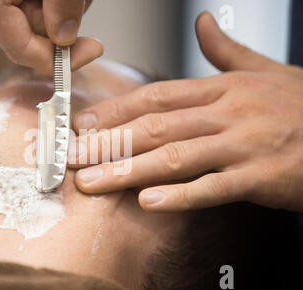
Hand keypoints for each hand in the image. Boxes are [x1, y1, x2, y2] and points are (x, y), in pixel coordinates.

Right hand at [0, 0, 102, 72]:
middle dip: (58, 27)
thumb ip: (64, 5)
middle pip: (28, 38)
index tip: (90, 52)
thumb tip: (65, 38)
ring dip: (55, 10)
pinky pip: (22, 10)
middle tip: (74, 2)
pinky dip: (45, 2)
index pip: (24, 50)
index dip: (60, 58)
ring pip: (29, 24)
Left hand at [70, 12, 302, 212]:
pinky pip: (214, 187)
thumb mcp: (264, 70)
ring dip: (129, 171)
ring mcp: (243, 144)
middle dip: (108, 143)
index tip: (82, 125)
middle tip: (71, 157)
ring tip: (93, 183)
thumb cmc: (302, 105)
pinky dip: (181, 196)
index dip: (115, 110)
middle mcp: (227, 112)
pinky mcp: (261, 176)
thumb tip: (202, 24)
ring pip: (175, 157)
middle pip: (155, 127)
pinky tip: (149, 203)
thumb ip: (227, 51)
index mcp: (221, 88)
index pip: (155, 97)